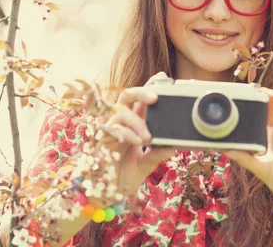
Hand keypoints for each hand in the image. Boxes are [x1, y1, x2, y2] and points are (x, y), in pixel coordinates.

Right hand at [96, 72, 173, 197]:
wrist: (108, 194)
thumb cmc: (125, 176)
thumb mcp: (147, 163)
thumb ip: (158, 153)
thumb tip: (174, 144)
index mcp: (131, 123)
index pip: (139, 100)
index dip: (148, 86)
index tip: (161, 77)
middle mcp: (119, 122)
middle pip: (126, 95)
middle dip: (141, 92)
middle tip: (155, 98)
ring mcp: (108, 129)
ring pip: (121, 111)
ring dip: (136, 122)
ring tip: (147, 138)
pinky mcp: (98, 138)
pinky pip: (112, 127)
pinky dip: (127, 133)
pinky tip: (137, 142)